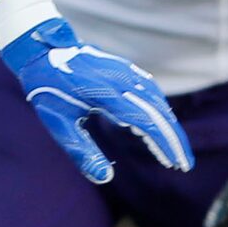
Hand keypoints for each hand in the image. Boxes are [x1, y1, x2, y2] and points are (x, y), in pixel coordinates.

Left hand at [0, 19, 190, 184]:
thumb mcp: (57, 124)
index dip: (165, 144)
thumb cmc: (46, 88)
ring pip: (158, 100)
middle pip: (159, 113)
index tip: (176, 164)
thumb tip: (105, 178)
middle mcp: (120, 80)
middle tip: (185, 164)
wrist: (42, 49)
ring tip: (175, 149)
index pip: (146, 122)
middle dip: (175, 139)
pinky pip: (150, 90)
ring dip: (170, 125)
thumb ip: (81, 151)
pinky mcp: (124, 69)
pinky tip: (164, 122)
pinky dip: (161, 109)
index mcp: (105, 95)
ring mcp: (124, 72)